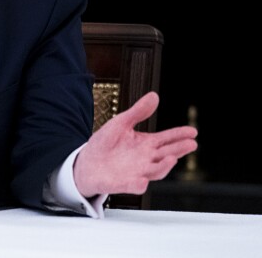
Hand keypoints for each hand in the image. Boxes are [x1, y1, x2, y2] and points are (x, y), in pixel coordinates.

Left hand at [73, 91, 197, 197]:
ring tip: (172, 158)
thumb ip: (138, 112)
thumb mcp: (121, 123)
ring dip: (163, 167)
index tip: (193, 131)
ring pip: (154, 172)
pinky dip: (137, 185)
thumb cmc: (106, 143)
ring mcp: (136, 172)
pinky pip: (131, 186)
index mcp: (146, 144)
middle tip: (191, 144)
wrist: (87, 163)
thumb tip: (154, 95)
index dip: (179, 135)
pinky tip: (142, 182)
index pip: (166, 139)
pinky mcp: (121, 183)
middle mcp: (145, 160)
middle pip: (166, 155)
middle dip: (179, 150)